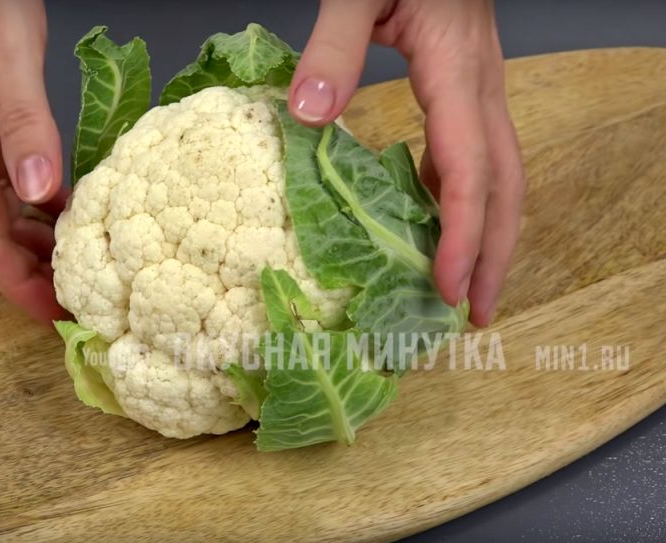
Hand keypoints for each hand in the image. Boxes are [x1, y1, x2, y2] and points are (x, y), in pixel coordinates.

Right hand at [0, 0, 67, 321]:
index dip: (14, 282)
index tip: (50, 313)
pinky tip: (65, 217)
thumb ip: (25, 124)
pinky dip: (33, 214)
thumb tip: (40, 194)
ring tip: (72, 273)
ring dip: (27, 251)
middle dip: (20, 278)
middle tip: (69, 305)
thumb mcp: (11, 57)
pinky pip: (3, 190)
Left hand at [289, 0, 524, 327]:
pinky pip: (475, 154)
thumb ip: (334, 46)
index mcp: (457, 71)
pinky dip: (464, 200)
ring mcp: (478, 87)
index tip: (450, 289)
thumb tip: (310, 115)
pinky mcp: (464, 85)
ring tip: (467, 287)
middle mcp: (481, 87)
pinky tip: (439, 224)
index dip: (463, 236)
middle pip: (505, 186)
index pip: (470, 171)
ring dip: (489, 234)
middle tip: (477, 314)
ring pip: (500, 174)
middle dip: (495, 254)